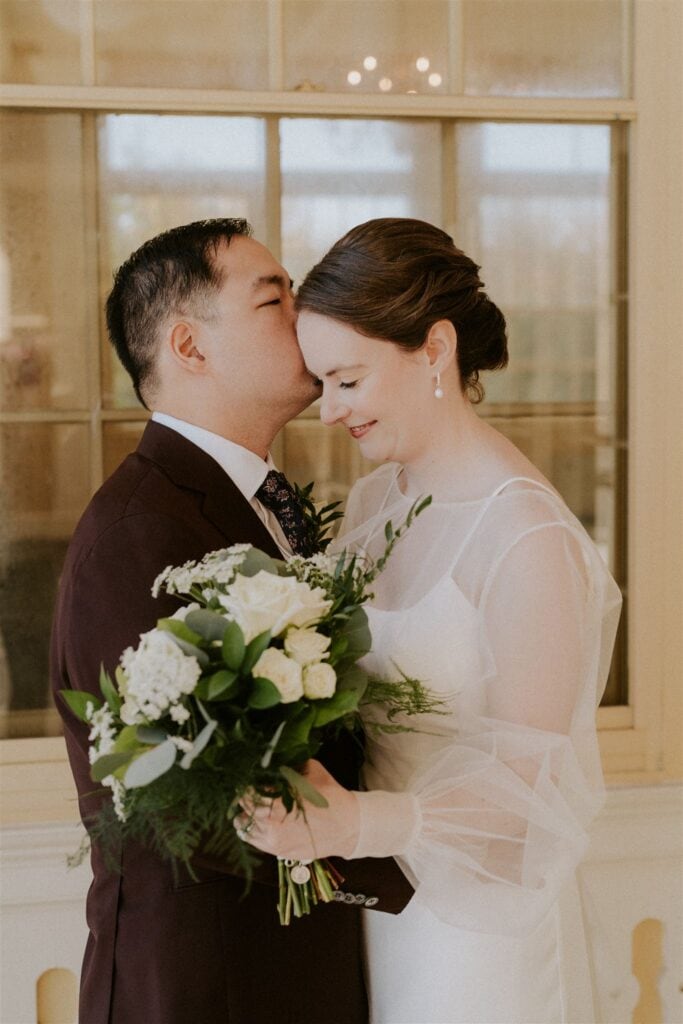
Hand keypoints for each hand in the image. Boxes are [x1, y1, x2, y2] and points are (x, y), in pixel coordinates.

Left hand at [234, 760, 359, 860]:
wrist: (350, 826)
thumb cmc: (331, 797)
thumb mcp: (310, 771)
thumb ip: (288, 766)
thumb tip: (271, 760)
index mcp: (277, 804)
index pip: (247, 795)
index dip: (245, 785)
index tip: (246, 780)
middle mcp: (271, 826)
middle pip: (243, 812)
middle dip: (245, 800)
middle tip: (249, 791)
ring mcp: (275, 843)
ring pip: (245, 830)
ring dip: (246, 817)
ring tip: (252, 807)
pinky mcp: (280, 853)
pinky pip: (255, 842)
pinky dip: (253, 831)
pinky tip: (259, 821)